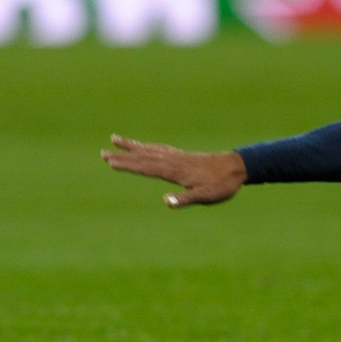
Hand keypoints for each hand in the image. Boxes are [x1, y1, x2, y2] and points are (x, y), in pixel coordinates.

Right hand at [102, 134, 247, 208]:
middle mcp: (173, 160)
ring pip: (150, 149)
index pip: (146, 167)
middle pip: (143, 156)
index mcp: (175, 170)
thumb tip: (166, 202)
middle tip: (102, 152)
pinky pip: (159, 149)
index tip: (110, 161)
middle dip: (123, 155)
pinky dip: (148, 147)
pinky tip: (144, 148)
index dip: (127, 165)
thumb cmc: (221, 185)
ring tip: (116, 139)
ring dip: (132, 146)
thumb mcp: (205, 196)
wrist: (237, 167)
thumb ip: (186, 199)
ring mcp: (177, 156)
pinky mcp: (183, 156)